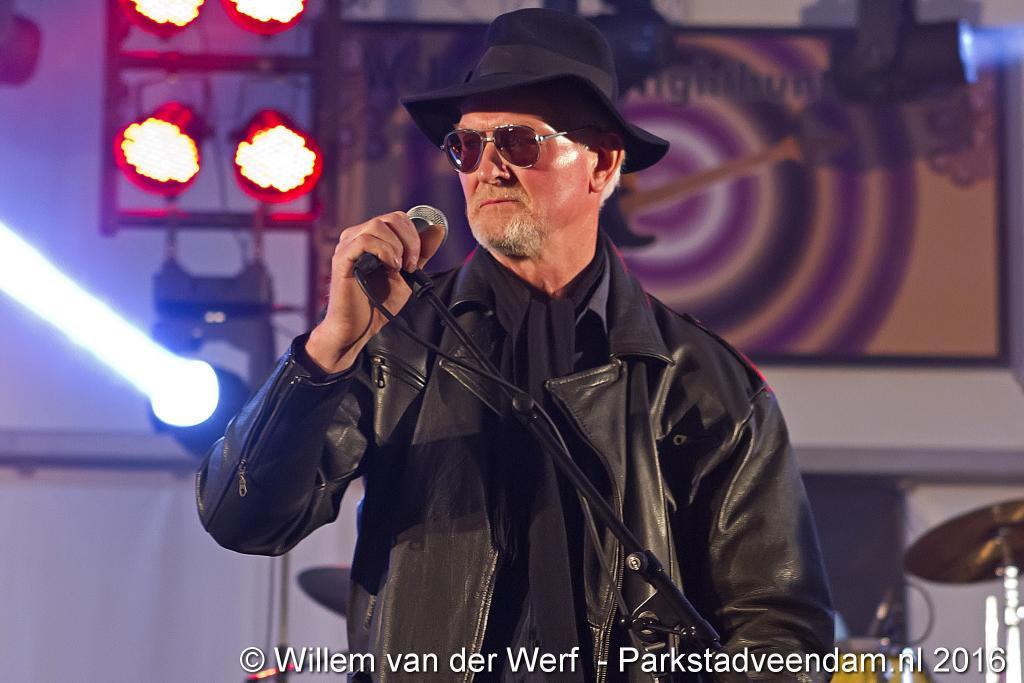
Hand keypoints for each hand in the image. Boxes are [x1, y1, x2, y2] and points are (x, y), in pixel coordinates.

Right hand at [305, 211, 440, 372]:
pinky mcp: (341, 257)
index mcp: (372, 237)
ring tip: (398, 268)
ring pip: (377, 225)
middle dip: (410, 240)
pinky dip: (384, 252)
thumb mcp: (408, 274)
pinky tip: (388, 268)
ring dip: (396, 247)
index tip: (417, 260)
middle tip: (411, 265)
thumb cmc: (379, 302)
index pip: (397, 218)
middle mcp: (358, 236)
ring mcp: (348, 245)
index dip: (414, 234)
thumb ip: (422, 252)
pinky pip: (364, 240)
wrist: (360, 327)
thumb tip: (438, 229)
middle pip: (391, 218)